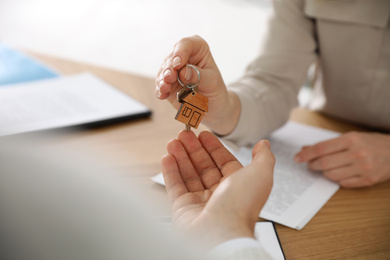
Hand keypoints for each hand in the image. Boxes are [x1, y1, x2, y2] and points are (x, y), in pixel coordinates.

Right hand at [155, 35, 239, 134]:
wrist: (212, 107)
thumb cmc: (214, 89)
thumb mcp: (212, 82)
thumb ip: (198, 76)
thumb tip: (183, 72)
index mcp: (197, 50)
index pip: (186, 44)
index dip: (181, 52)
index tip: (178, 63)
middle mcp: (183, 57)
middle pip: (171, 58)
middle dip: (169, 68)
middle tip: (170, 77)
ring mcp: (173, 70)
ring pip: (163, 71)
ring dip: (163, 80)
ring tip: (165, 88)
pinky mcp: (167, 84)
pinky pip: (160, 85)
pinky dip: (160, 90)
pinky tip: (162, 94)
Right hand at [161, 130, 273, 249]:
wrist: (220, 233)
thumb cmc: (241, 206)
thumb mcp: (260, 174)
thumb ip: (263, 157)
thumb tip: (264, 144)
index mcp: (237, 186)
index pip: (223, 162)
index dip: (213, 147)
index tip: (203, 134)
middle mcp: (219, 194)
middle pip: (204, 166)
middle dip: (194, 149)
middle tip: (184, 134)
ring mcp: (200, 202)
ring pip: (188, 174)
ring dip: (180, 157)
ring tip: (173, 141)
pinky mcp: (183, 209)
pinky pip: (175, 186)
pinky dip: (170, 171)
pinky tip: (167, 157)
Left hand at [294, 131, 389, 187]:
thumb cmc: (372, 143)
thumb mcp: (351, 137)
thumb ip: (328, 144)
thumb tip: (306, 149)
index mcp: (351, 140)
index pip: (321, 149)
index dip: (306, 154)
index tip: (297, 158)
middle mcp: (357, 153)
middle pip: (324, 163)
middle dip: (313, 165)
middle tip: (310, 165)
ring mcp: (363, 168)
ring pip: (332, 175)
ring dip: (324, 173)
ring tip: (325, 168)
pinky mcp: (368, 180)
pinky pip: (343, 183)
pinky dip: (337, 179)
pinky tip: (339, 173)